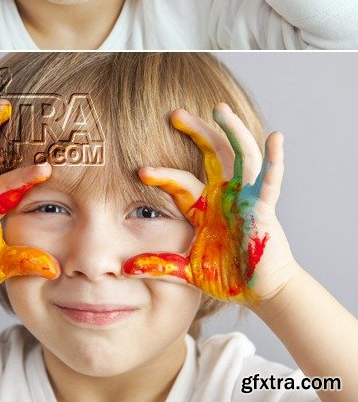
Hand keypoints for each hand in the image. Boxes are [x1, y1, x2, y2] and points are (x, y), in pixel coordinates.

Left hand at [123, 105, 294, 305]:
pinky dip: (274, 160)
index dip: (163, 175)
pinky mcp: (264, 209)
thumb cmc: (228, 276)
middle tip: (175, 113)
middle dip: (196, 130)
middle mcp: (225, 194)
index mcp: (205, 205)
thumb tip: (126, 268)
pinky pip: (270, 182)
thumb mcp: (189, 270)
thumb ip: (161, 265)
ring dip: (232, 130)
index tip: (142, 171)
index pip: (181, 182)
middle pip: (212, 151)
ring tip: (220, 109)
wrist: (261, 292)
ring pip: (240, 155)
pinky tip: (275, 139)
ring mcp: (246, 197)